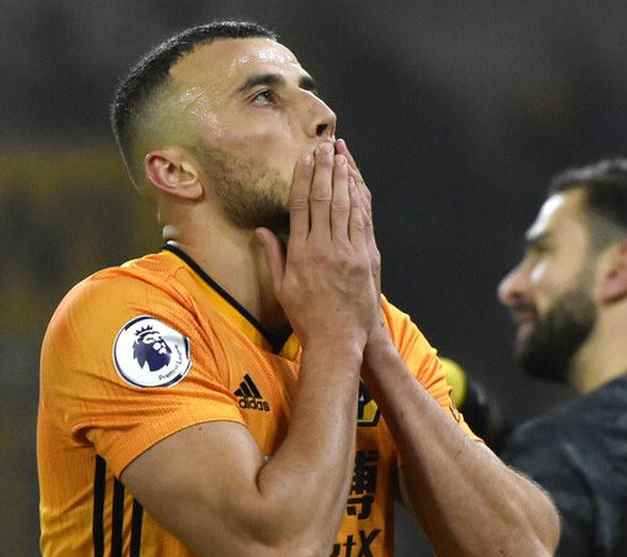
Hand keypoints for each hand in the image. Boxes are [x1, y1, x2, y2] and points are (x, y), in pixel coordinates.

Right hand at [255, 141, 376, 349]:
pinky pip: (362, 221)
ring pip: (345, 205)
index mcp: (301, 252)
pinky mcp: (365, 258)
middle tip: (325, 146)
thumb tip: (260, 230)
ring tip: (341, 155)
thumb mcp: (282, 288)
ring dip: (343, 177)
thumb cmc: (307, 317)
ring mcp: (348, 252)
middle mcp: (324, 247)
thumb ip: (273, 255)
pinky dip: (359, 199)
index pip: (302, 204)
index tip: (305, 157)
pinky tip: (356, 183)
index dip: (304, 177)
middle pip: (325, 198)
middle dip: (325, 169)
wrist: (338, 340)